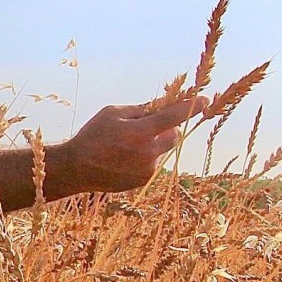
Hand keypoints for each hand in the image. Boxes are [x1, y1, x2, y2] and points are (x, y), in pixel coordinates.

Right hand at [60, 96, 206, 193]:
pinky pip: (152, 164)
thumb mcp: (111, 113)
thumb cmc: (92, 136)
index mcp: (140, 132)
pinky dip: (143, 159)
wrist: (76, 168)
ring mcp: (147, 169)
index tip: (205, 101)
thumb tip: (162, 105)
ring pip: (162, 150)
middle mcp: (148, 152)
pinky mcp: (143, 180)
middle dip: (167, 129)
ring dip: (152, 145)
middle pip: (174, 136)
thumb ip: (140, 109)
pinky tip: (122, 160)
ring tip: (125, 147)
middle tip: (148, 127)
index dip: (191, 106)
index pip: (173, 116)